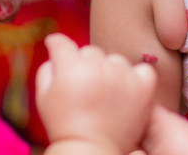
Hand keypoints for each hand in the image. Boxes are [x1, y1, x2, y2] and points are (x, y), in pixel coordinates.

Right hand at [35, 33, 155, 153]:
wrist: (90, 150)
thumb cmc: (65, 126)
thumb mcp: (44, 97)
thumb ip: (47, 69)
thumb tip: (56, 53)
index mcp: (71, 67)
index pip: (62, 44)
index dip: (56, 44)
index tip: (56, 45)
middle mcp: (98, 66)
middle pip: (90, 52)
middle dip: (85, 65)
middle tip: (84, 88)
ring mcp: (123, 76)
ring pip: (115, 60)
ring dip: (110, 71)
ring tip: (105, 95)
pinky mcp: (143, 87)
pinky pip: (143, 70)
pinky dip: (137, 78)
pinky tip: (127, 91)